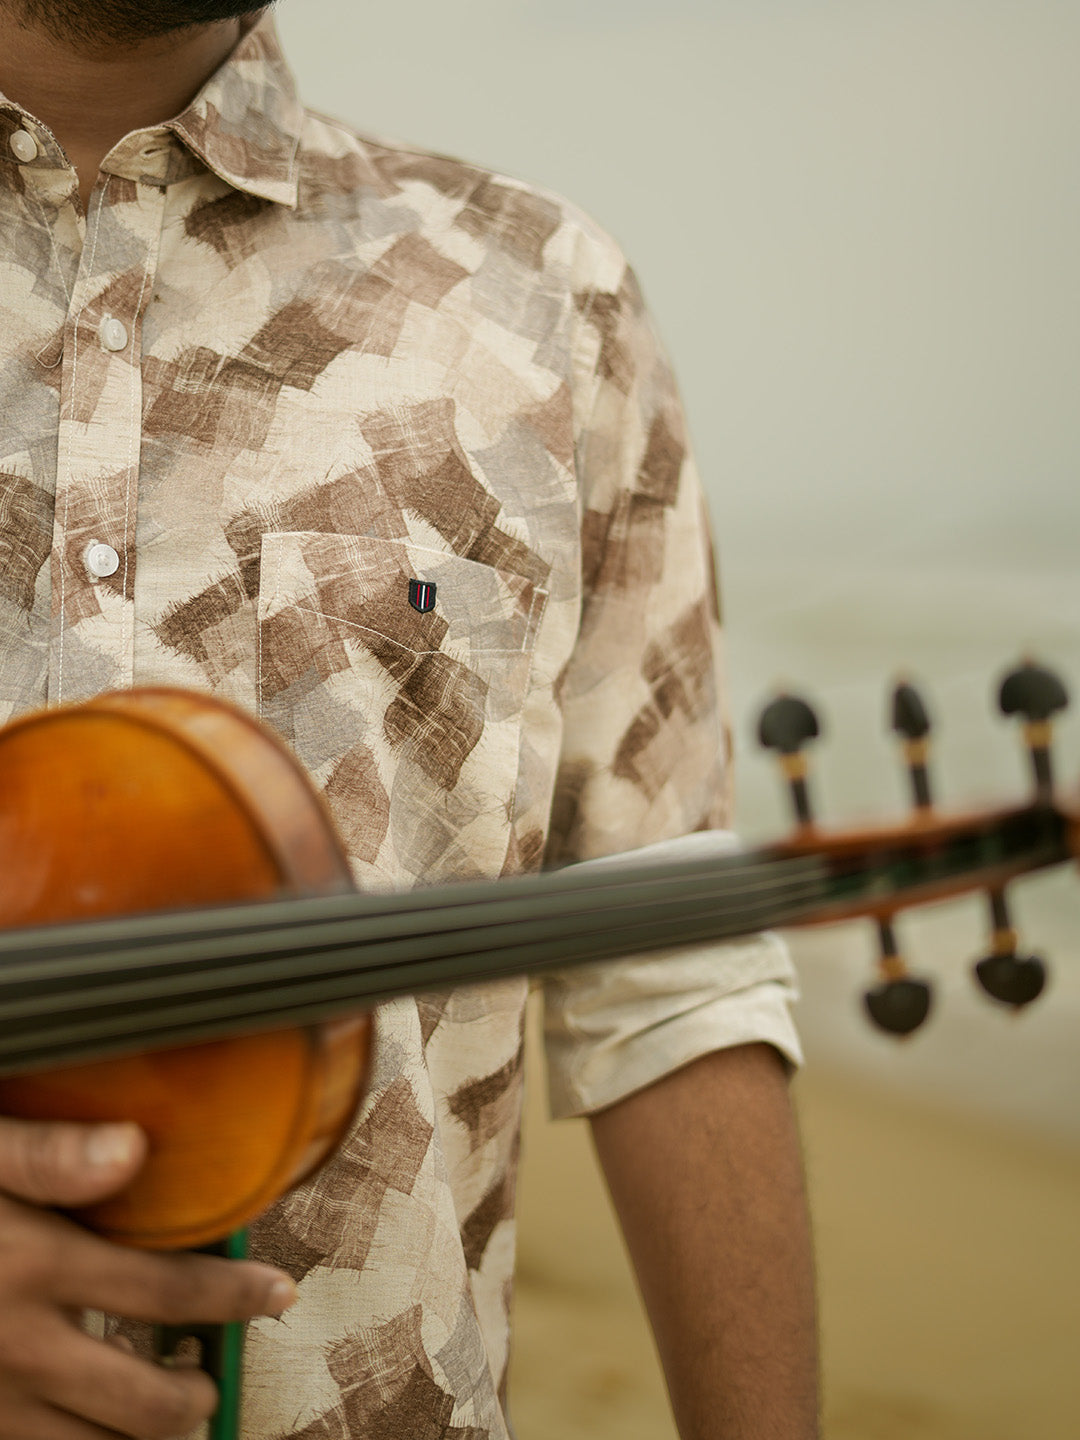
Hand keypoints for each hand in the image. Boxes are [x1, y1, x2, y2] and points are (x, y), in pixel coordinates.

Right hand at [0, 1116, 296, 1439]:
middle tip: (210, 1376)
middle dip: (196, 1398)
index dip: (238, 1297)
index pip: (171, 1293)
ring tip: (163, 1410)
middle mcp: (16, 1350)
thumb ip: (46, 1152)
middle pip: (145, 1405)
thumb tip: (136, 1147)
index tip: (280, 1293)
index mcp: (35, 1267)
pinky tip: (82, 1428)